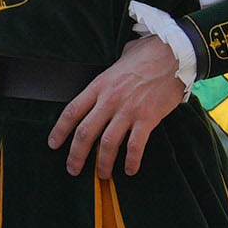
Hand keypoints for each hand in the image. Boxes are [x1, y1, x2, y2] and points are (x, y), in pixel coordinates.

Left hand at [48, 32, 190, 177]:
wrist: (173, 53)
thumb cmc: (148, 55)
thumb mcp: (119, 62)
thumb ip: (109, 76)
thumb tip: (107, 80)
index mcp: (99, 86)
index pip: (71, 112)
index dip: (60, 131)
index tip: (54, 145)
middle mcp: (109, 100)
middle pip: (85, 133)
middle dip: (76, 155)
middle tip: (73, 169)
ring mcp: (128, 110)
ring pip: (108, 143)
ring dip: (103, 163)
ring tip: (102, 174)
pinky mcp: (148, 117)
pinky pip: (135, 145)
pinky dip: (131, 160)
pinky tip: (131, 169)